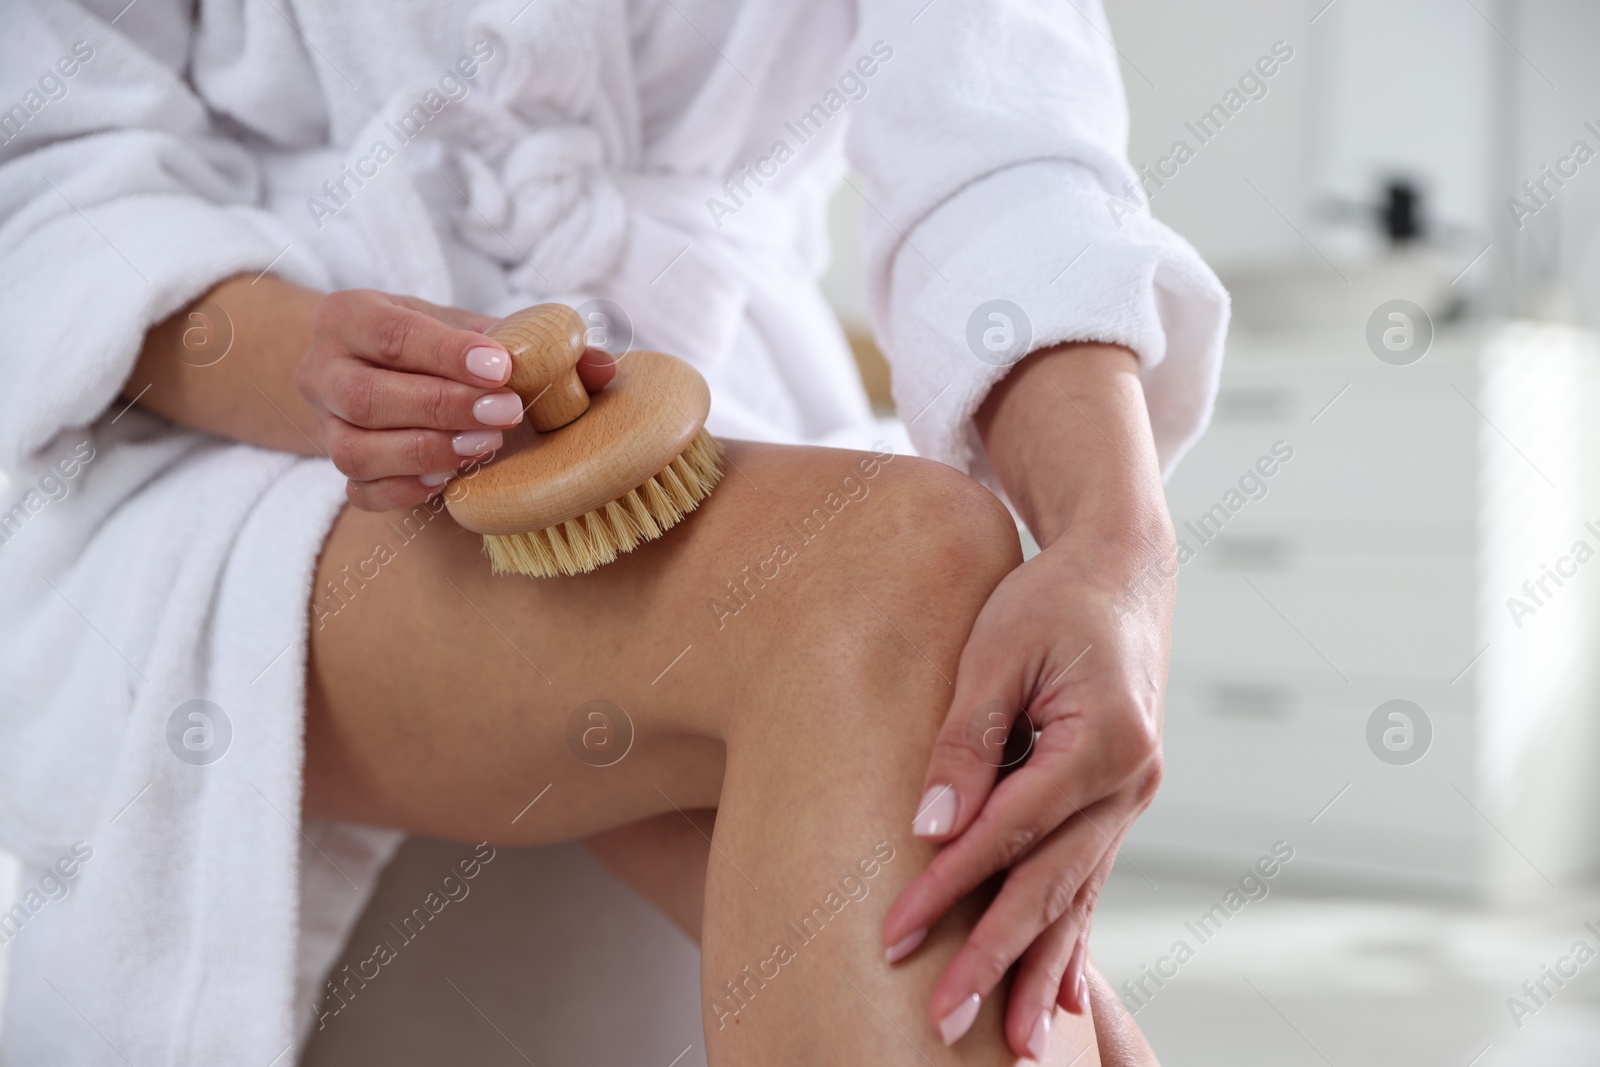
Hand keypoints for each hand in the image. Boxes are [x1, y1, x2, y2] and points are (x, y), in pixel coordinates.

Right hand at [293, 289, 615, 510]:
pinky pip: (360, 492)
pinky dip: (405, 490)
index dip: (446, 353)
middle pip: (365, 395)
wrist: (371, 369)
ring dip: (425, 452)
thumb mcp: (475, 329)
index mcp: (349, 315)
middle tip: (507, 413)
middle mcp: (321, 370)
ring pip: (354, 450)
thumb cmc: (435, 346)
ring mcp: (324, 426)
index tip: (501, 367)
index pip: (390, 333)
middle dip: (441, 406)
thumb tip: (603, 367)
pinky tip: (450, 481)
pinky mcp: (339, 471)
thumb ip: (539, 342)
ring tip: (484, 447)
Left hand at [884, 526, 1168, 1054]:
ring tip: (1013, 1044)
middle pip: (1050, 886)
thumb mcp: (998, 650)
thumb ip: (969, 739)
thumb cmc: (1052, 597)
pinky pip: (1092, 883)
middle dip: (993, 958)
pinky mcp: (1118, 804)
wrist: (1120, 570)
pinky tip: (1065, 998)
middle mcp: (1131, 784)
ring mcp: (1132, 800)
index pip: (1011, 833)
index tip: (893, 934)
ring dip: (1039, 971)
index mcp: (1106, 743)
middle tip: (941, 1021)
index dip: (949, 886)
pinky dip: (1074, 940)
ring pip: (1077, 899)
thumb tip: (932, 825)